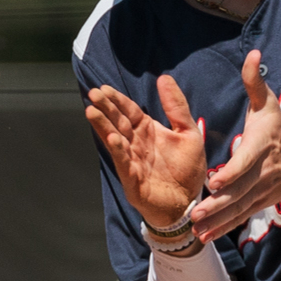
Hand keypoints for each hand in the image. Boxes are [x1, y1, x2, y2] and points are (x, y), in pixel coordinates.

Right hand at [86, 74, 206, 230]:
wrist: (188, 202)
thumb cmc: (187, 170)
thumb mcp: (188, 133)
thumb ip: (176, 107)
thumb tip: (164, 78)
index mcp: (147, 130)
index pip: (129, 111)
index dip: (117, 100)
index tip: (105, 88)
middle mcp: (136, 143)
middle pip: (118, 122)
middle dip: (106, 108)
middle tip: (94, 94)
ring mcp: (132, 160)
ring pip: (115, 140)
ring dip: (104, 126)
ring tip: (92, 111)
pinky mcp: (132, 179)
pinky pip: (124, 162)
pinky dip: (118, 150)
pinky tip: (113, 138)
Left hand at [189, 52, 280, 242]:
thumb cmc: (280, 128)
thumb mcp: (270, 103)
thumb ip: (255, 82)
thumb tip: (252, 54)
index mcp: (259, 147)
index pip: (245, 163)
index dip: (231, 173)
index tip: (215, 182)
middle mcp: (260, 174)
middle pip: (238, 193)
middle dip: (217, 206)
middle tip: (196, 215)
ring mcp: (259, 192)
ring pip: (237, 209)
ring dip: (217, 222)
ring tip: (197, 231)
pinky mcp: (258, 203)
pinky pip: (240, 218)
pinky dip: (224, 229)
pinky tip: (206, 238)